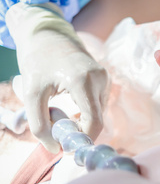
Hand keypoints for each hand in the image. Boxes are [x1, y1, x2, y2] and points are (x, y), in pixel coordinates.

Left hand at [6, 3, 107, 152]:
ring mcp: (105, 78)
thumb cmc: (38, 61)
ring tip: (61, 114)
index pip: (94, 121)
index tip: (66, 147)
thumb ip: (40, 124)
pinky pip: (98, 105)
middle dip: (79, 131)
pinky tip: (70, 106)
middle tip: (58, 131)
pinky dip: (85, 113)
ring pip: (98, 114)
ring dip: (81, 121)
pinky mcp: (105, 79)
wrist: (47, 35)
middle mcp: (100, 79)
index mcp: (83, 80)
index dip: (83, 139)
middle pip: (97, 119)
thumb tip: (54, 149)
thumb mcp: (31, 93)